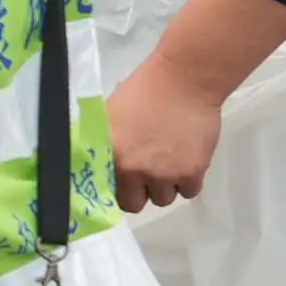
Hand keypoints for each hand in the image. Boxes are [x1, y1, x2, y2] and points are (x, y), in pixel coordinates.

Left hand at [108, 66, 221, 212]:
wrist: (184, 81)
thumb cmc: (144, 90)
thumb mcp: (111, 115)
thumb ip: (103, 143)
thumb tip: (92, 160)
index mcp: (113, 155)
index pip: (108, 193)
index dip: (116, 188)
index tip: (121, 182)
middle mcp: (137, 170)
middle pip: (136, 204)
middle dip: (139, 191)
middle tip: (145, 174)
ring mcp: (166, 174)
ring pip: (164, 199)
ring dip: (164, 186)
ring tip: (167, 162)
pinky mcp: (192, 172)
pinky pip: (188, 191)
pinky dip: (187, 181)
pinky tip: (185, 162)